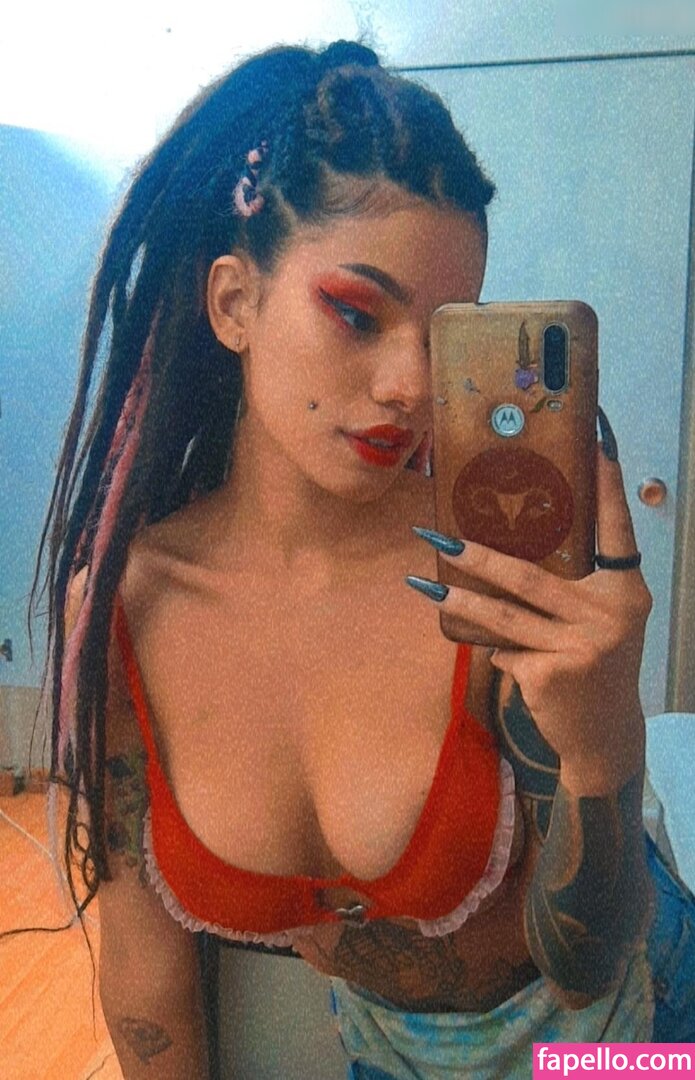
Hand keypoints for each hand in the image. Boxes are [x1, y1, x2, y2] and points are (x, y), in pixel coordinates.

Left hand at [408, 445, 652, 785]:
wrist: (603, 735)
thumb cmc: (593, 664)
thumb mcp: (599, 622)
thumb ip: (573, 588)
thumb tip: (505, 548)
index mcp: (625, 591)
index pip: (617, 529)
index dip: (607, 487)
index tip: (598, 441)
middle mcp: (611, 613)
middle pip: (531, 575)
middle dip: (478, 556)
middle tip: (436, 537)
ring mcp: (582, 646)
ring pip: (504, 615)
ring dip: (457, 600)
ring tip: (421, 585)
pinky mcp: (552, 674)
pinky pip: (505, 651)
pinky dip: (494, 650)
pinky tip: (488, 652)